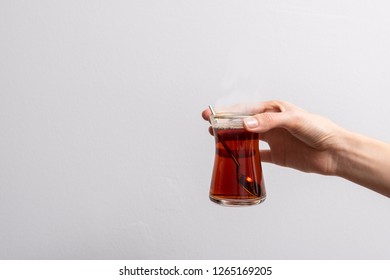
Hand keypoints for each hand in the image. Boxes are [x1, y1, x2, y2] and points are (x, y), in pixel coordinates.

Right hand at [203, 100, 344, 174]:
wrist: (335, 152)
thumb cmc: (319, 129)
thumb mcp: (294, 120)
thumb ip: (269, 122)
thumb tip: (245, 124)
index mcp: (273, 110)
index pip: (245, 109)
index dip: (227, 112)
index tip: (211, 114)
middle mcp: (271, 124)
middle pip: (242, 123)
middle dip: (225, 124)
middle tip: (209, 126)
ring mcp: (273, 140)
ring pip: (247, 138)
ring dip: (233, 139)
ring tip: (217, 140)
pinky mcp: (277, 155)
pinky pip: (257, 156)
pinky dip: (246, 157)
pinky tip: (236, 158)